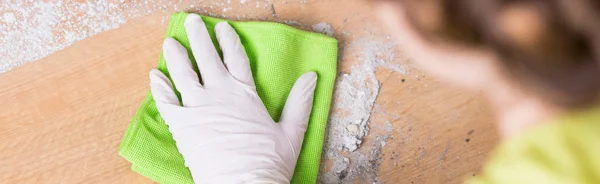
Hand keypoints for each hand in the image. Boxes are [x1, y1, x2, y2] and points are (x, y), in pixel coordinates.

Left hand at [149, 14, 317, 182]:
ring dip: (176, 55)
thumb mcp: (292, 131)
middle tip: (193, 22)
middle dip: (199, 36)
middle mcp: (218, 94)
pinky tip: (155, 75)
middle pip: (206, 57)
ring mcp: (196, 108)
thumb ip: (299, 102)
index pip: (236, 57)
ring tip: (170, 42)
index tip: (223, 28)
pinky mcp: (180, 126)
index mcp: (244, 93)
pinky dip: (159, 87)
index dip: (229, 40)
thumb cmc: (268, 163)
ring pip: (183, 73)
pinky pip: (165, 101)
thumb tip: (311, 76)